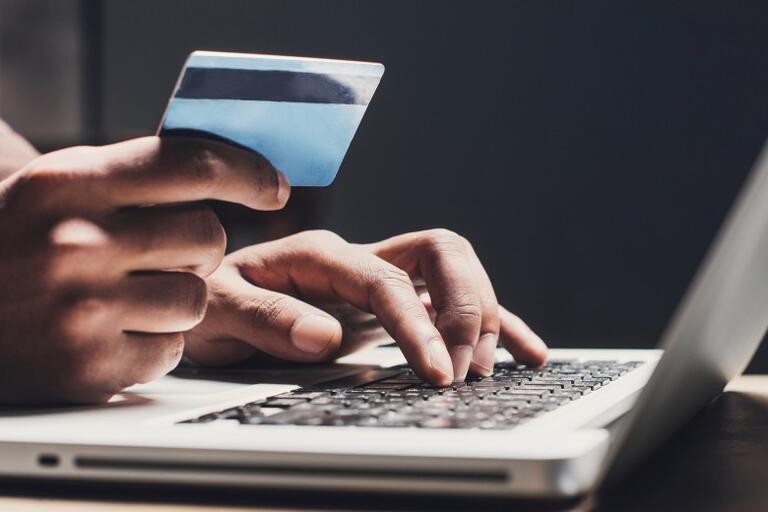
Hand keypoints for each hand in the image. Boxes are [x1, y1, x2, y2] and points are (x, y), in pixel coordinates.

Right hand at [0, 136, 288, 402]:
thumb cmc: (12, 241)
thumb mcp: (57, 186)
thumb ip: (135, 174)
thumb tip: (232, 169)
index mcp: (70, 183)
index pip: (190, 163)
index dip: (246, 171)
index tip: (274, 186)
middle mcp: (76, 242)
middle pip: (208, 235)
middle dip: (199, 245)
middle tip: (162, 251)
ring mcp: (81, 310)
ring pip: (197, 299)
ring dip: (177, 299)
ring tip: (126, 295)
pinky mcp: (87, 367)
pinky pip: (172, 351)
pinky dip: (154, 343)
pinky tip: (110, 332)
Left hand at [185, 229, 547, 384]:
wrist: (208, 304)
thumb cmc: (210, 304)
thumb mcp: (217, 311)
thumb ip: (265, 318)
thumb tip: (324, 336)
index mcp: (320, 255)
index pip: (386, 281)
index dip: (419, 323)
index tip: (439, 372)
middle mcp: (358, 259)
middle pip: (441, 253)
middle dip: (466, 307)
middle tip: (464, 369)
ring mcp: (380, 278)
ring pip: (455, 272)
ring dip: (484, 314)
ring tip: (488, 368)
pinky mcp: (391, 306)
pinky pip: (452, 304)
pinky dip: (494, 324)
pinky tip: (525, 350)